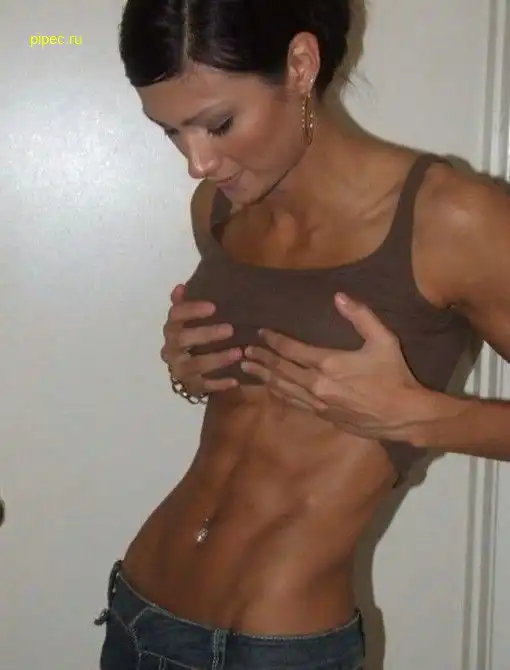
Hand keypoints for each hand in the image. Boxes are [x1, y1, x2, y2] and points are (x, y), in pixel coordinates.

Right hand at [161, 284, 241, 394]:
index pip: (175, 316)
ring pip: (195, 365)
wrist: (188, 371)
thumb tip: (181, 287)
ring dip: (217, 358)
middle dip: (206, 334)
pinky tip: (235, 380)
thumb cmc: (193, 339)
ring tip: (238, 352)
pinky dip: (219, 384)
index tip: (213, 306)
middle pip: (183, 340)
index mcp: (172, 329)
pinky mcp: (191, 387)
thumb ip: (186, 305)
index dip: (192, 310)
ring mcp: (180, 370)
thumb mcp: (189, 321)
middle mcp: (171, 350)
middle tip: (230, 329)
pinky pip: (204, 386)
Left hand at [241, 293, 422, 439]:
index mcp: (328, 363)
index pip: (291, 349)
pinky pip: (293, 402)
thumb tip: (339, 297)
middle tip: (245, 351)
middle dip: (261, 359)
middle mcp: (316, 385)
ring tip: (247, 368)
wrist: (404, 416)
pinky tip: (270, 389)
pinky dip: (278, 393)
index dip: (274, 340)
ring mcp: (318, 403)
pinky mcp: (323, 416)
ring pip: (282, 388)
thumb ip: (361, 316)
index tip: (261, 332)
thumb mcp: (383, 341)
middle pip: (280, 370)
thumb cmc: (394, 376)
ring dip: (263, 377)